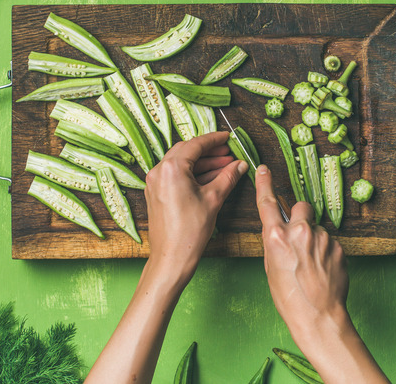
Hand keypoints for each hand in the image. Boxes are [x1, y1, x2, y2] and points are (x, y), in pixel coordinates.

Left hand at [145, 131, 247, 283]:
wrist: (172, 257)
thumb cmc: (190, 231)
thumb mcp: (214, 199)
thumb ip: (228, 177)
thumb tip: (240, 165)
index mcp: (171, 168)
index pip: (196, 144)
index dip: (214, 140)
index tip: (227, 138)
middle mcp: (159, 171)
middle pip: (187, 151)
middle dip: (209, 152)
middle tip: (228, 153)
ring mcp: (155, 183)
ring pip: (181, 164)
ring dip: (202, 164)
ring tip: (225, 166)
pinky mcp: (156, 193)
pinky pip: (175, 176)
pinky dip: (193, 174)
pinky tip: (211, 178)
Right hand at [254, 164, 348, 337]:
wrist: (318, 316)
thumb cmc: (289, 298)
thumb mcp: (270, 267)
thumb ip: (275, 243)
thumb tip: (280, 232)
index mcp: (276, 237)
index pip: (267, 203)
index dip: (264, 184)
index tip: (264, 169)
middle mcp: (299, 232)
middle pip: (300, 207)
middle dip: (300, 217)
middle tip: (299, 238)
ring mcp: (321, 238)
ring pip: (317, 228)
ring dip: (314, 239)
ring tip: (311, 265)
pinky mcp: (338, 246)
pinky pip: (329, 242)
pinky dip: (326, 252)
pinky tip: (322, 270)